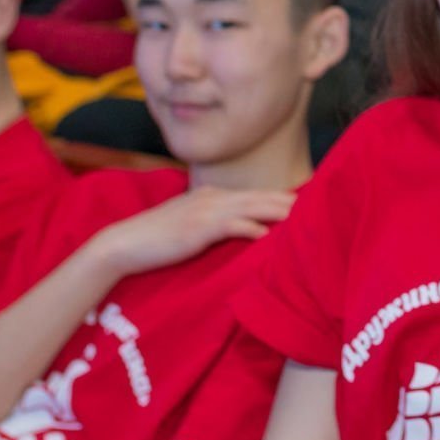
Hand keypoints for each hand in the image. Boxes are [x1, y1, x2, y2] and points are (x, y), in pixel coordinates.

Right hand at [77, 187, 293, 283]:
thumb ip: (213, 225)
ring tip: (302, 217)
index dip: (277, 197)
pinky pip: (230, 226)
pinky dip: (250, 228)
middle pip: (257, 196)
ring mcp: (204, 211)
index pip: (251, 194)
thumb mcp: (189, 227)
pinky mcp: (197, 229)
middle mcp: (211, 198)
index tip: (303, 202)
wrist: (123, 245)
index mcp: (210, 196)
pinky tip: (267, 235)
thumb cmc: (155, 240)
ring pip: (250, 206)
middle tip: (316, 205)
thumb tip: (240, 233)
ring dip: (276, 210)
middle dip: (286, 200)